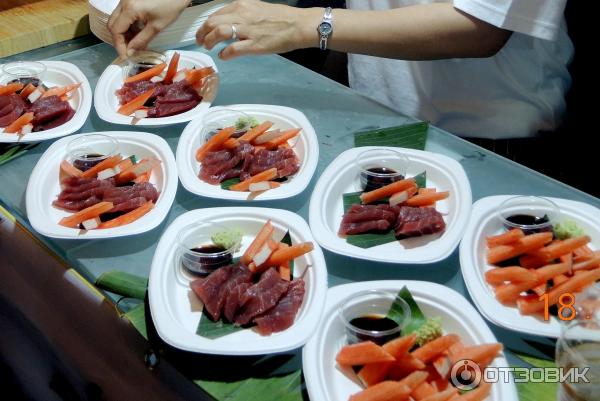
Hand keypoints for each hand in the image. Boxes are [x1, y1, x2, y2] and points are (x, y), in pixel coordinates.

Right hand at [108, 0, 189, 58]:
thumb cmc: (171, 5)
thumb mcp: (157, 27)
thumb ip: (141, 40)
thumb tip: (131, 52)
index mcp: (129, 8)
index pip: (116, 31)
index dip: (119, 46)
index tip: (126, 56)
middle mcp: (123, 2)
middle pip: (113, 24)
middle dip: (120, 39)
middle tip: (131, 51)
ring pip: (118, 19)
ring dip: (125, 32)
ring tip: (137, 42)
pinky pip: (124, 14)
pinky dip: (129, 24)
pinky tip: (139, 31)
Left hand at [196, 0, 319, 59]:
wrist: (298, 25)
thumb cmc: (282, 18)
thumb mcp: (257, 8)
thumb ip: (243, 14)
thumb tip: (231, 23)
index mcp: (241, 5)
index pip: (216, 13)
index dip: (206, 24)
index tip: (204, 31)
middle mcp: (242, 15)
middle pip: (212, 22)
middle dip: (202, 33)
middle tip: (201, 41)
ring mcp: (247, 30)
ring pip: (218, 32)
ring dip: (209, 41)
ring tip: (208, 47)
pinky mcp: (254, 45)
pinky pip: (232, 49)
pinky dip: (224, 54)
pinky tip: (223, 56)